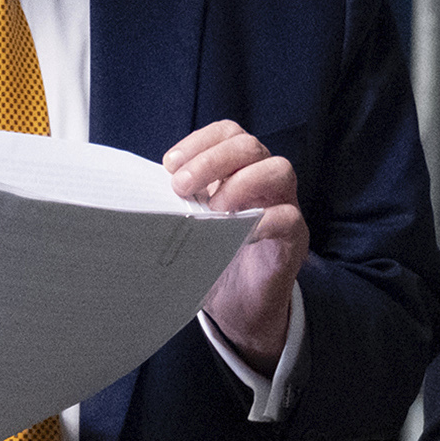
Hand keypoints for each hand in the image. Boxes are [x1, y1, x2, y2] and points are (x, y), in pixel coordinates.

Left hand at [170, 121, 309, 369]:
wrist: (239, 307)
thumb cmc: (213, 258)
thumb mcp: (190, 224)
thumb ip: (179, 204)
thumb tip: (145, 193)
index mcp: (238, 169)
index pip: (227, 133)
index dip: (200, 142)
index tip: (169, 165)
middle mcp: (264, 180)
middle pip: (249, 145)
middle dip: (212, 160)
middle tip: (182, 186)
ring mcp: (284, 204)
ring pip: (279, 169)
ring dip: (240, 184)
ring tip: (214, 210)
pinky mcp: (295, 236)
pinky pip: (287, 216)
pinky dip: (261, 221)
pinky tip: (236, 236)